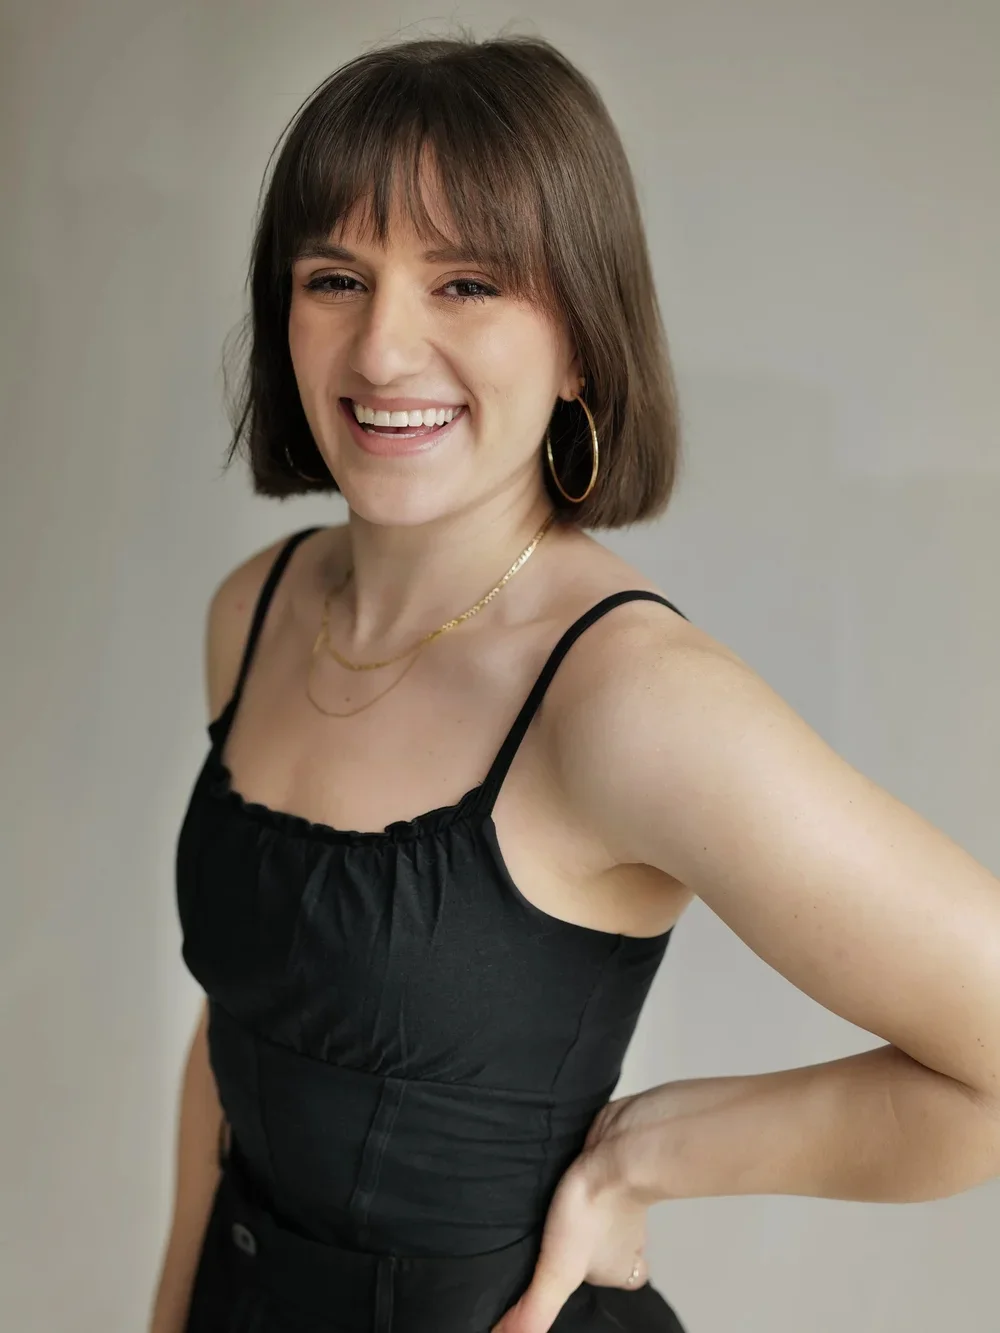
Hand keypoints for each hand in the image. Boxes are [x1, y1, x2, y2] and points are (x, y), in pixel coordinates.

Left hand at [491, 1094, 649, 1332]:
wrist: (617, 1152)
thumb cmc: (598, 1209)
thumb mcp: (558, 1271)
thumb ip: (536, 1308)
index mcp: (619, 1267)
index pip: (620, 1283)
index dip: (600, 1281)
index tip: (573, 1278)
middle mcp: (623, 1235)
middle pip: (609, 1246)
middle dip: (585, 1243)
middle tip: (556, 1239)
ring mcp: (616, 1199)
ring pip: (601, 1211)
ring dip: (580, 1209)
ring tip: (549, 1207)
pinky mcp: (606, 1167)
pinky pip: (593, 1178)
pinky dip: (580, 1178)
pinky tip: (558, 1175)